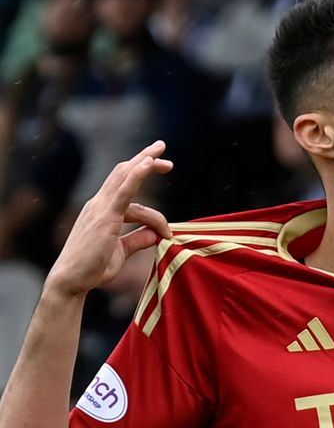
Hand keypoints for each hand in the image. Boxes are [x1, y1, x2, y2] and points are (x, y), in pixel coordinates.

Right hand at [46, 141, 173, 296]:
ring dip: (145, 162)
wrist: (71, 282)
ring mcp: (100, 208)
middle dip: (144, 159)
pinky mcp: (105, 216)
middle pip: (123, 173)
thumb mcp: (121, 252)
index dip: (144, 183)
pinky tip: (148, 163)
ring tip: (162, 154)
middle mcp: (99, 204)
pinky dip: (137, 174)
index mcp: (102, 210)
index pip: (126, 189)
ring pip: (124, 176)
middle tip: (163, 150)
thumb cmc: (92, 269)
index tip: (164, 190)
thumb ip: (138, 240)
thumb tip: (157, 234)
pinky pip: (123, 191)